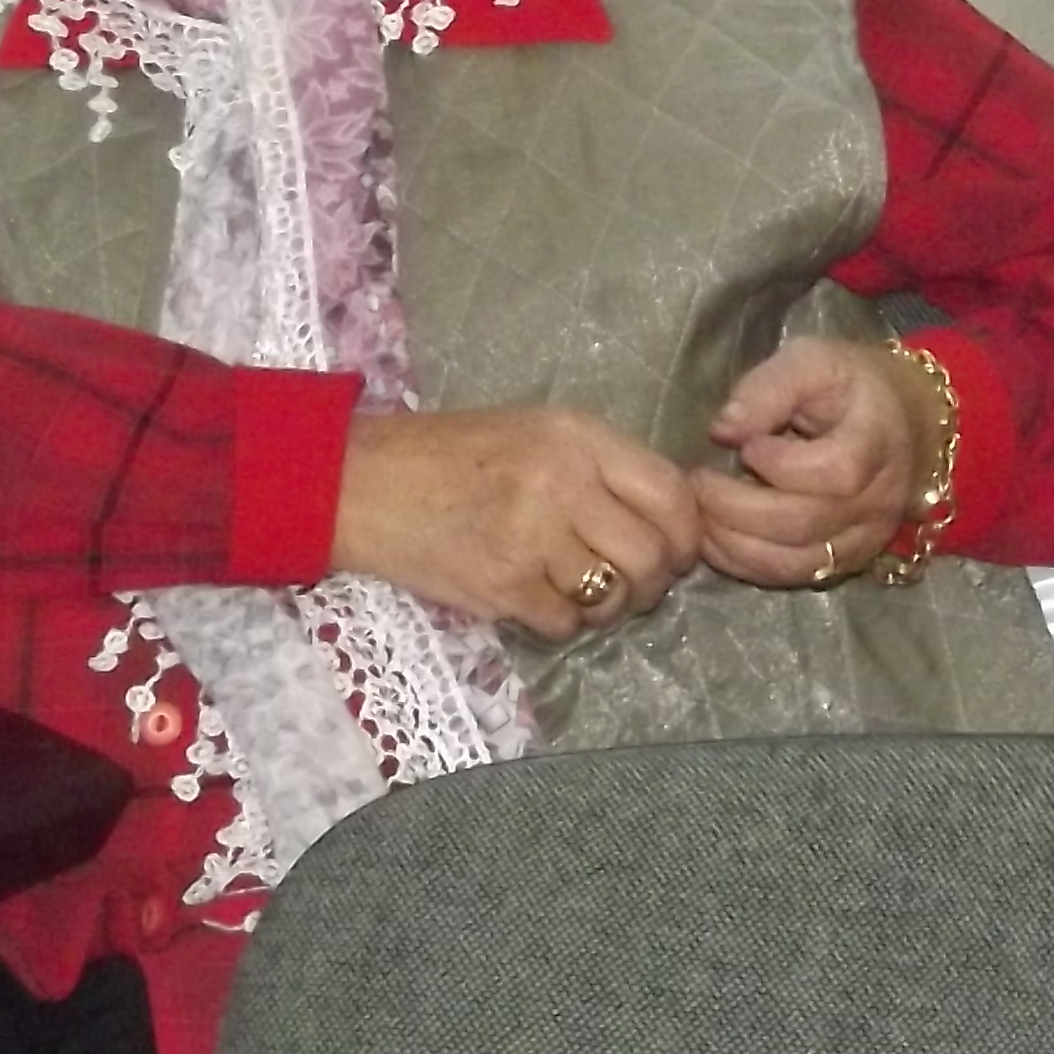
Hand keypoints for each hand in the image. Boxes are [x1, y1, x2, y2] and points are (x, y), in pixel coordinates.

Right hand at [328, 401, 702, 637]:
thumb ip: (601, 465)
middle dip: (657, 581)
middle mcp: (563, 482)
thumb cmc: (456, 453)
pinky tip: (543, 601)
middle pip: (651, 553)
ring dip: (610, 606)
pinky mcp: (501, 586)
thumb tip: (669, 515)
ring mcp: (531, 537)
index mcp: (578, 436)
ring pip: (612, 595)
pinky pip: (564, 622)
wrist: (365, 482)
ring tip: (588, 593)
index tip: (682, 549)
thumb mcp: (538, 432)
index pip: (669, 492)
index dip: (689, 531)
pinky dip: (563, 621)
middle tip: (640, 586)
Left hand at [695, 339, 944, 585]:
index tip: (746, 445)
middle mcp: (878, 500)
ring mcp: (865, 538)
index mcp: (878, 441)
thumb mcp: (814, 361)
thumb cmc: (853, 385)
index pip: (835, 471)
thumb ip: (769, 388)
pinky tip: (716, 539)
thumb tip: (722, 430)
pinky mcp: (847, 561)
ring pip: (795, 562)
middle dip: (737, 508)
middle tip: (697, 483)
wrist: (906, 423)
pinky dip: (747, 565)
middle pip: (805, 523)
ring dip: (735, 544)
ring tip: (700, 513)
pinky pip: (793, 577)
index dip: (781, 466)